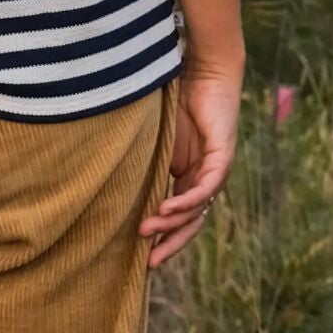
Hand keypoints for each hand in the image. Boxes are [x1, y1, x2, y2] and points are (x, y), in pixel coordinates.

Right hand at [140, 64, 240, 268]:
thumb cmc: (176, 98)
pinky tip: (166, 209)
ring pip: (196, 209)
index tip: (142, 256)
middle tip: (149, 263)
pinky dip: (186, 200)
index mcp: (188, 176)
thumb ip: (143, 161)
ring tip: (146, 232)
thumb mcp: (154, 138)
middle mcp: (204, 178)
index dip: (163, 236)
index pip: (178, 216)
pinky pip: (206, 187)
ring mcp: (215, 169)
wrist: (203, 69)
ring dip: (171, 223)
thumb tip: (109, 180)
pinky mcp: (222, 156)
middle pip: (190, 222)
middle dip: (170, 244)